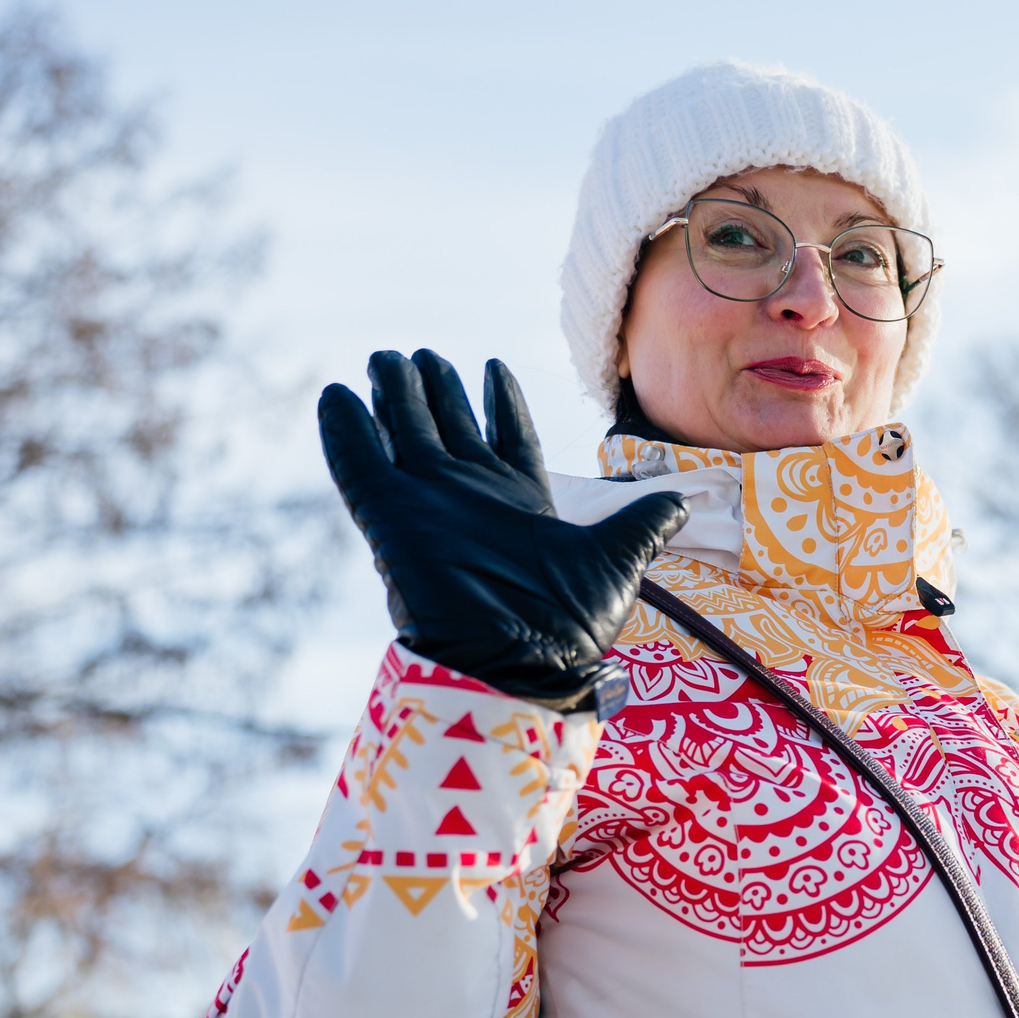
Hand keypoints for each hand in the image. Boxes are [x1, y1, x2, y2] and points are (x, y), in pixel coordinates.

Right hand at [320, 349, 686, 711]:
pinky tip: (334, 395)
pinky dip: (345, 431)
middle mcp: (472, 497)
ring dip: (394, 397)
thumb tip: (683, 500)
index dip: (500, 402)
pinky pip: (359, 465)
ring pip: (404, 434)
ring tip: (386, 359)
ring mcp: (428, 504)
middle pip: (447, 427)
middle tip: (421, 355)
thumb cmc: (573, 622)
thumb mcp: (620, 559)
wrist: (526, 662)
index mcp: (522, 501)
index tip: (493, 365)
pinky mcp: (390, 518)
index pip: (506, 436)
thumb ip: (644, 522)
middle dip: (435, 389)